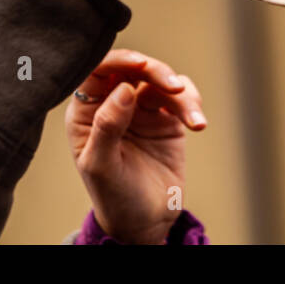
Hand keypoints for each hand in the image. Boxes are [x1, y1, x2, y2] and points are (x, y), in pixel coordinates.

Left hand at [65, 49, 206, 244]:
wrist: (146, 223)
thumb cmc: (114, 197)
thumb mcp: (102, 166)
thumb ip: (107, 126)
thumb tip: (123, 89)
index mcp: (87, 112)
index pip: (98, 71)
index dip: (119, 60)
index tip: (141, 64)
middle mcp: (113, 105)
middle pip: (134, 68)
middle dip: (157, 72)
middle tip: (174, 88)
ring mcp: (141, 110)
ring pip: (162, 81)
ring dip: (181, 95)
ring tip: (194, 121)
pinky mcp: (167, 118)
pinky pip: (181, 96)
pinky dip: (192, 104)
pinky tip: (197, 124)